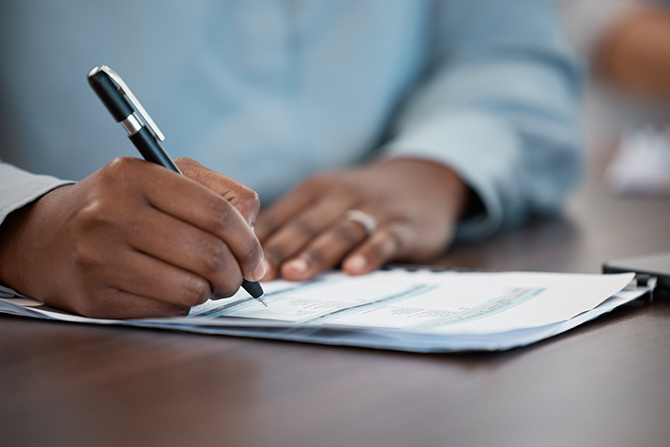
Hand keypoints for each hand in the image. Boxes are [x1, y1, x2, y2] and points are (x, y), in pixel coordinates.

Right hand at [0, 157, 264, 317]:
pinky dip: (183, 303)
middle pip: (209, 255)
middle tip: (236, 276)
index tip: (254, 257)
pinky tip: (171, 289)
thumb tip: (256, 247)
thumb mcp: (167, 177)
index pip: (218, 213)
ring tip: (206, 282)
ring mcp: (100, 258)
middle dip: (236, 274)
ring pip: (192, 289)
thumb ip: (221, 195)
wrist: (49, 235)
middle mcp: (112, 214)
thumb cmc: (123, 204)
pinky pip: (168, 310)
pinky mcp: (96, 297)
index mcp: (135, 175)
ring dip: (212, 292)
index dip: (249, 241)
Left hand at [255, 157, 468, 280]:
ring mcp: (374, 210)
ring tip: (296, 273)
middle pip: (307, 225)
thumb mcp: (325, 201)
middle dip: (281, 249)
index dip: (259, 241)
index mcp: (315, 190)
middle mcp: (342, 196)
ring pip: (342, 231)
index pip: (281, 217)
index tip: (236, 263)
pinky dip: (371, 253)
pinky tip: (355, 270)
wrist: (422, 180)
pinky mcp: (405, 225)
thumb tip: (246, 258)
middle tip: (259, 273)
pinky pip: (386, 239)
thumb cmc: (359, 200)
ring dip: (318, 253)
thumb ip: (293, 225)